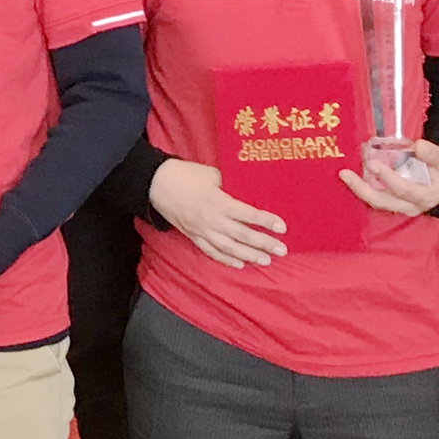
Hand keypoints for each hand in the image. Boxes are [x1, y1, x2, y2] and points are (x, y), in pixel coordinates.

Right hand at [149, 158, 287, 268]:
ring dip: (249, 255)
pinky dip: (226, 260)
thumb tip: (250, 190)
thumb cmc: (186, 175)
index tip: (282, 227)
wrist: (156, 184)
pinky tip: (239, 264)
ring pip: (229, 248)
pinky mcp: (193, 236)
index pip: (248, 215)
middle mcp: (213, 220)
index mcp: (219, 202)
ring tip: (265, 260)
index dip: (266, 221)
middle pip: (243, 236)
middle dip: (264, 244)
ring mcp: (202, 231)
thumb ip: (231, 184)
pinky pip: (211, 252)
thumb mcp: (212, 174)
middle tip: (282, 250)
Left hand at [341, 140, 438, 220]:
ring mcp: (400, 206)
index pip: (403, 189)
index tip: (374, 163)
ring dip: (358, 187)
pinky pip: (374, 196)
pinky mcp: (392, 202)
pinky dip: (362, 185)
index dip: (388, 177)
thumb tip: (418, 146)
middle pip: (382, 201)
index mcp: (426, 197)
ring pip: (375, 201)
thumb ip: (433, 154)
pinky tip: (351, 173)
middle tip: (345, 174)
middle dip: (361, 189)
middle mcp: (410, 206)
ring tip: (344, 173)